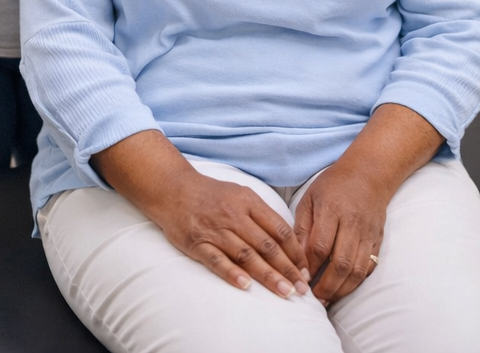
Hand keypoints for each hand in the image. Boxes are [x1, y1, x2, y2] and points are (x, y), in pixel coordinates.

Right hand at [143, 169, 311, 298]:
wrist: (172, 188)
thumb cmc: (211, 194)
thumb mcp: (241, 194)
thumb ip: (263, 215)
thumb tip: (289, 240)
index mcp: (248, 202)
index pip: (279, 230)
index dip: (296, 252)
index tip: (306, 270)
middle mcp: (234, 216)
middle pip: (267, 246)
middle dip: (288, 269)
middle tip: (302, 289)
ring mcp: (215, 230)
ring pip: (246, 255)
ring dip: (267, 275)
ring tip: (284, 292)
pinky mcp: (197, 243)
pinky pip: (216, 260)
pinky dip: (231, 273)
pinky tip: (245, 285)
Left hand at [293, 163, 389, 304]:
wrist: (369, 174)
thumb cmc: (333, 185)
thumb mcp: (310, 199)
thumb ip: (302, 228)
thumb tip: (297, 258)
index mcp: (332, 210)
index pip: (320, 246)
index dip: (309, 267)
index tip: (299, 277)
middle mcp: (353, 224)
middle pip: (341, 263)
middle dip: (326, 285)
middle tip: (313, 298)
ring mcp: (368, 234)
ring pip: (358, 269)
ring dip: (342, 289)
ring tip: (327, 299)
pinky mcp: (378, 240)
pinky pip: (369, 267)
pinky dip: (356, 281)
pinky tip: (343, 288)